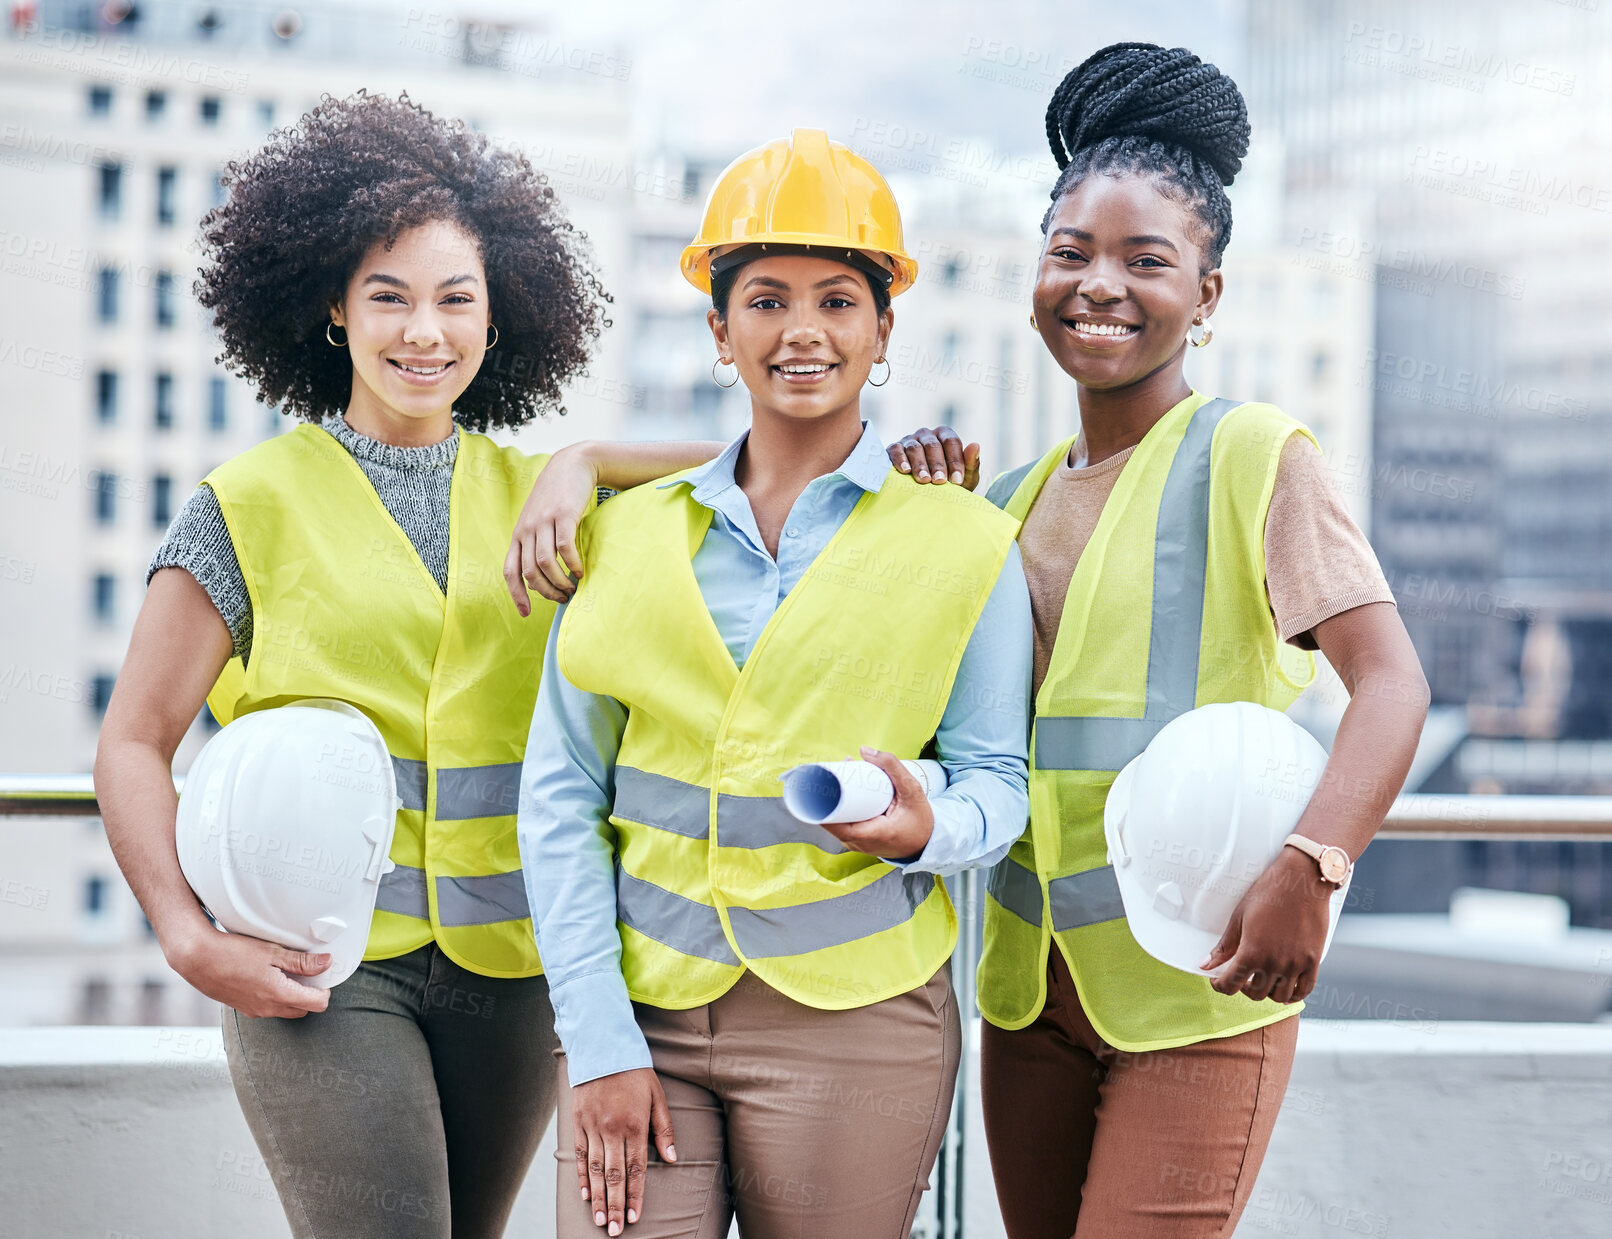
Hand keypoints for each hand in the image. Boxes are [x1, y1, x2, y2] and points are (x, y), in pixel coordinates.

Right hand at [165, 925, 331, 1018]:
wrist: (197, 959)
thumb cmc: (233, 953)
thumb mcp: (273, 952)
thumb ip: (302, 962)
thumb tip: (326, 963)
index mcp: (279, 994)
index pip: (317, 1004)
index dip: (325, 989)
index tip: (323, 974)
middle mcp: (267, 1008)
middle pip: (303, 1010)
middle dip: (311, 994)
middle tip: (308, 972)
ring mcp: (254, 1010)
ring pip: (285, 1010)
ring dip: (293, 996)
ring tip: (287, 972)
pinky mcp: (243, 1008)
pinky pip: (268, 1008)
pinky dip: (275, 997)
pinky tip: (268, 977)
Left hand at [505, 443, 596, 612]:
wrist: (572, 465)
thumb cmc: (557, 497)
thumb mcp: (539, 520)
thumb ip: (536, 544)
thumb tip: (541, 577)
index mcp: (519, 534)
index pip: (510, 571)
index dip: (516, 595)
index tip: (527, 613)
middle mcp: (527, 529)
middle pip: (529, 572)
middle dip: (546, 592)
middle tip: (562, 599)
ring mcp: (544, 521)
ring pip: (545, 563)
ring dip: (559, 582)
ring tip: (573, 588)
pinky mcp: (563, 514)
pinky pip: (564, 548)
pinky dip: (572, 564)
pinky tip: (580, 571)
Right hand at [571, 1067, 676, 1233]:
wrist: (603, 1047)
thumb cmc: (635, 1072)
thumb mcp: (657, 1096)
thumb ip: (664, 1128)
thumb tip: (672, 1157)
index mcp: (635, 1125)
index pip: (636, 1168)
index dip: (635, 1195)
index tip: (634, 1217)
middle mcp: (613, 1129)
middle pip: (615, 1175)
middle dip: (615, 1205)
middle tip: (614, 1230)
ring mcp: (593, 1126)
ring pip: (596, 1169)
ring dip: (598, 1197)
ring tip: (600, 1219)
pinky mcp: (578, 1122)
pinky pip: (581, 1154)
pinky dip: (582, 1176)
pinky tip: (585, 1194)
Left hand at [819, 746, 935, 859]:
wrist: (928, 843)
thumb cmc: (920, 820)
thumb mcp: (912, 790)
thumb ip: (892, 766)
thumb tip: (864, 750)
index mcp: (869, 835)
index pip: (832, 822)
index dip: (819, 802)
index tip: (819, 780)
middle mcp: (857, 844)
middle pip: (828, 818)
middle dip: (825, 794)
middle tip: (832, 771)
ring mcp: (855, 845)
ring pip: (832, 822)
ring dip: (830, 801)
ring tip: (837, 778)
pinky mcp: (856, 842)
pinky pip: (840, 825)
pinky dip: (837, 809)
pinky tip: (838, 793)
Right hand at [886, 426, 980, 489]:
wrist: (926, 493)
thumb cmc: (948, 483)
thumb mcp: (965, 477)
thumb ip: (971, 463)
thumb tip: (975, 445)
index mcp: (945, 435)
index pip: (951, 442)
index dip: (955, 461)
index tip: (957, 480)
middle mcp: (927, 435)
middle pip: (932, 445)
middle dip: (937, 464)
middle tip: (939, 481)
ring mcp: (909, 440)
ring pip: (915, 448)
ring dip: (920, 465)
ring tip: (924, 480)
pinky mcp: (894, 448)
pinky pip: (896, 450)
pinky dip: (900, 459)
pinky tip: (905, 471)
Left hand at [1202, 848, 1334, 1003]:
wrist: (1302, 880)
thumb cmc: (1268, 893)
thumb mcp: (1239, 917)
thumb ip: (1223, 946)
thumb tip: (1204, 965)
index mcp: (1251, 952)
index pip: (1230, 986)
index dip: (1220, 986)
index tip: (1218, 979)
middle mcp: (1274, 963)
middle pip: (1255, 994)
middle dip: (1243, 988)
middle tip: (1242, 975)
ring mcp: (1296, 964)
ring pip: (1279, 997)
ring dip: (1267, 991)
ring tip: (1262, 978)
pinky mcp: (1313, 961)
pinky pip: (1304, 990)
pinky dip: (1293, 994)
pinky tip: (1285, 986)